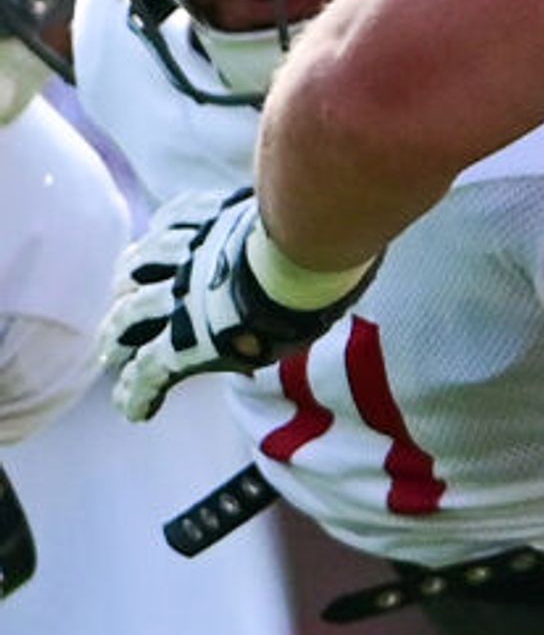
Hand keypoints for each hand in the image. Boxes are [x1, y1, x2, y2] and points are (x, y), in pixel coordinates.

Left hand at [103, 191, 367, 420]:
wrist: (305, 257)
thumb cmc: (320, 238)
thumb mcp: (305, 223)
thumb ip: (302, 227)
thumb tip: (342, 228)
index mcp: (213, 227)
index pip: (173, 227)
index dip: (159, 245)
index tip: (154, 258)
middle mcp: (188, 260)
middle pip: (138, 270)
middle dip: (125, 290)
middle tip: (117, 311)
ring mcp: (182, 300)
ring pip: (130, 318)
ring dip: (116, 338)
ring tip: (109, 358)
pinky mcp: (186, 341)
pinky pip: (151, 369)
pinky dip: (138, 392)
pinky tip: (134, 411)